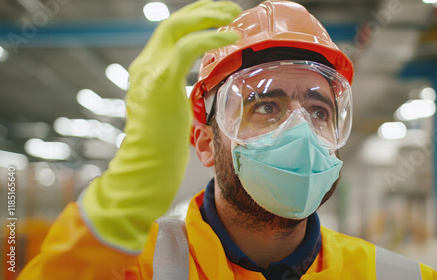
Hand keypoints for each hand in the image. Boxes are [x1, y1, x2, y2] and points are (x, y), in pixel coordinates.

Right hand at [80, 0, 241, 252]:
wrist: (148, 163)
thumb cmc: (164, 142)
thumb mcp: (171, 106)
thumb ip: (179, 88)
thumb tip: (202, 81)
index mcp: (147, 69)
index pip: (170, 32)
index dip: (195, 18)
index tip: (219, 16)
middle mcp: (145, 64)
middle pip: (172, 21)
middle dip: (203, 9)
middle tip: (231, 8)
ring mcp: (150, 70)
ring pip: (176, 26)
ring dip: (208, 16)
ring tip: (233, 15)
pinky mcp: (161, 81)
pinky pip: (186, 47)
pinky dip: (210, 38)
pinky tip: (230, 38)